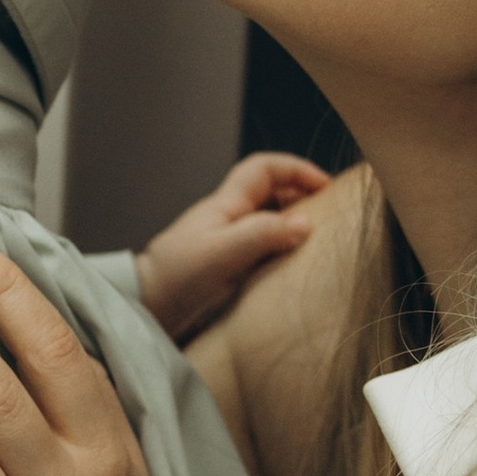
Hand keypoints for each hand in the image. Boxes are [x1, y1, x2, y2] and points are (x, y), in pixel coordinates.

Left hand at [133, 149, 327, 342]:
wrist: (146, 307)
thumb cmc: (179, 276)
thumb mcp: (225, 252)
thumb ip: (265, 233)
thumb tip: (305, 223)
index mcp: (226, 204)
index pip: (265, 168)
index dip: (297, 170)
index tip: (326, 186)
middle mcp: (227, 218)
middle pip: (270, 193)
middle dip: (301, 197)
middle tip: (330, 215)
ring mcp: (225, 243)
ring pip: (267, 222)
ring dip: (292, 227)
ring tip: (317, 243)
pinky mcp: (224, 268)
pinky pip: (260, 250)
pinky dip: (280, 251)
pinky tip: (291, 269)